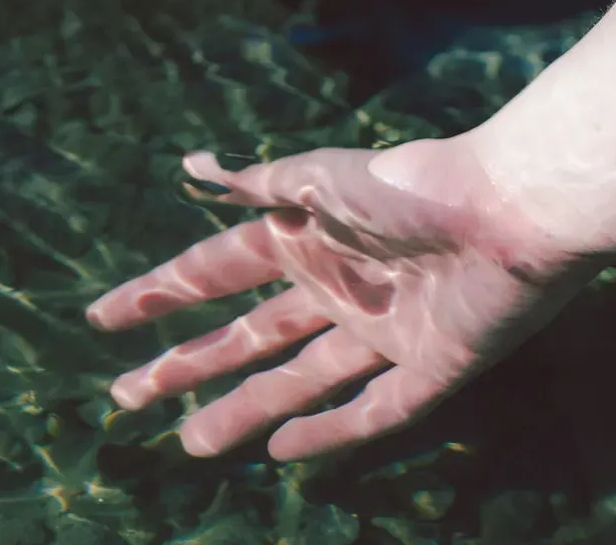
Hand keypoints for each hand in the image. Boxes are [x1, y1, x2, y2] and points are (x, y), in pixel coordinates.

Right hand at [86, 138, 604, 460]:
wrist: (512, 210)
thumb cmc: (411, 187)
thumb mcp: (320, 178)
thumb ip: (257, 182)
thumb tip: (188, 163)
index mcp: (306, 239)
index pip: (214, 273)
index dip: (159, 294)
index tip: (103, 320)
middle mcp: (335, 288)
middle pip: (245, 337)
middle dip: (186, 366)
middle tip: (127, 397)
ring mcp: (380, 332)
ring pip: (296, 381)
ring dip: (243, 410)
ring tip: (189, 443)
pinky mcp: (429, 367)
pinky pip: (373, 410)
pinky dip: (330, 432)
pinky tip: (284, 452)